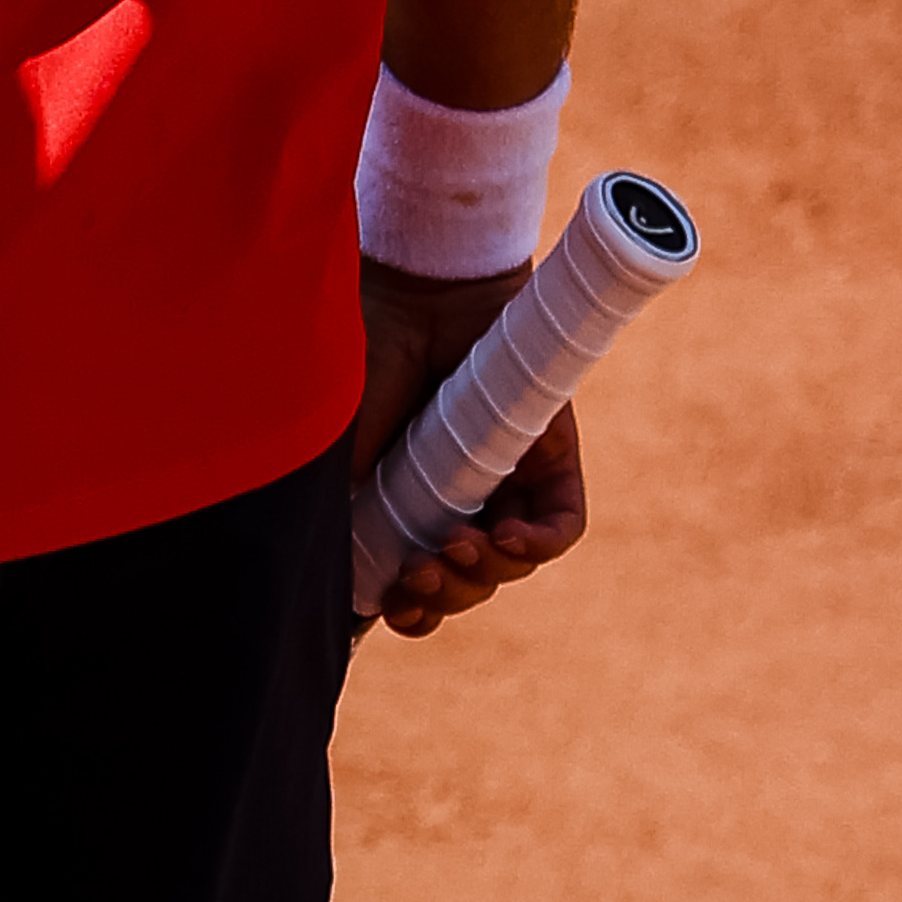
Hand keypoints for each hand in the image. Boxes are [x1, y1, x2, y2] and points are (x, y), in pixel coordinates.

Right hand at [354, 256, 592, 639]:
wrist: (417, 292)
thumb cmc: (370, 351)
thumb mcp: (345, 439)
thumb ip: (346, 501)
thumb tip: (338, 573)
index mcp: (413, 496)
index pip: (424, 576)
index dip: (416, 609)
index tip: (394, 608)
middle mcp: (465, 493)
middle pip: (474, 580)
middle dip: (448, 594)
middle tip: (420, 576)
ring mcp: (512, 477)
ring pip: (515, 560)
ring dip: (487, 573)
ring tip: (456, 550)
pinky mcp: (554, 455)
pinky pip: (563, 523)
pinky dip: (539, 543)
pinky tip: (505, 539)